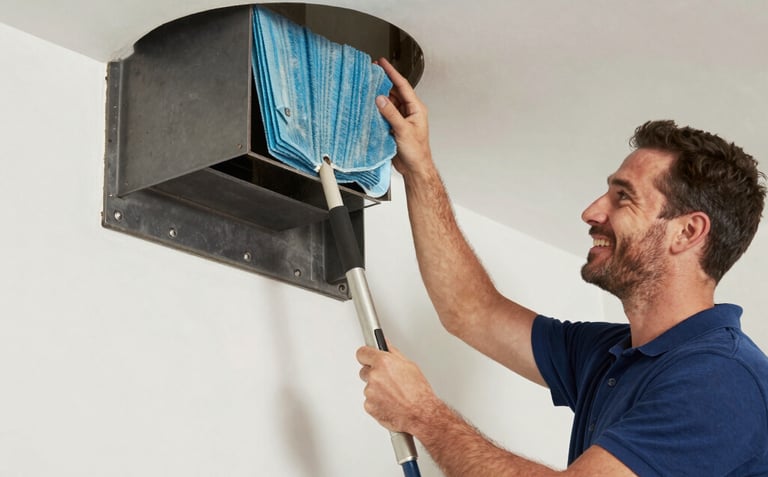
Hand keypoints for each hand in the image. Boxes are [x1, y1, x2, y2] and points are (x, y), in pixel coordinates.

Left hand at [356, 343, 437, 432]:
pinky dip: (377, 402)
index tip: (368, 357)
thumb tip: (385, 346)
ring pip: (368, 387)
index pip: (363, 353)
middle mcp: (374, 376)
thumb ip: (393, 353)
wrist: (420, 414)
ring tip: (393, 394)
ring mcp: (370, 392)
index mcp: (383, 362)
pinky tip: (390, 402)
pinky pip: (369, 401)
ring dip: (377, 390)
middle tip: (388, 380)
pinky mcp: (368, 406)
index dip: (366, 355)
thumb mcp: (410, 366)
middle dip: (373, 374)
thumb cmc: (418, 392)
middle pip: (364, 371)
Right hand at [375, 58, 432, 177]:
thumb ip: (391, 114)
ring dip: (379, 97)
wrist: (414, 168)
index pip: (403, 86)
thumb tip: (381, 99)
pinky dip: (377, 110)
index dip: (392, 73)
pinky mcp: (393, 127)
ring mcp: (401, 119)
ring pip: (388, 103)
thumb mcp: (403, 130)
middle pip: (394, 92)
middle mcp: (409, 112)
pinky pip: (384, 114)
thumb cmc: (417, 152)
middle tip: (371, 73)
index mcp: (416, 109)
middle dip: (383, 82)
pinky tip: (369, 106)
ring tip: (367, 88)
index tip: (383, 63)